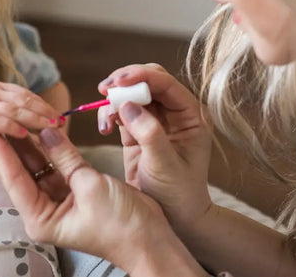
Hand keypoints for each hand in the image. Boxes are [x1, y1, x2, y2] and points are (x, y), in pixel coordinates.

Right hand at [0, 81, 58, 141]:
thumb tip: (18, 118)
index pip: (25, 93)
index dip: (43, 104)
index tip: (58, 115)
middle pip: (25, 100)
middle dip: (46, 111)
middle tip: (63, 122)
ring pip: (16, 109)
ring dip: (36, 119)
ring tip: (52, 129)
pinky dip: (14, 127)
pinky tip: (26, 135)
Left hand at [0, 128, 189, 274]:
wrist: (151, 240)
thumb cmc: (121, 223)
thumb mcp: (89, 186)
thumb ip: (65, 157)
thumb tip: (45, 131)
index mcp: (41, 219)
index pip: (15, 179)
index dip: (1, 151)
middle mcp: (45, 212)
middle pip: (21, 172)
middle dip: (9, 145)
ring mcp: (59, 202)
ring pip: (38, 166)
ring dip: (29, 143)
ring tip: (10, 117)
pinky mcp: (74, 192)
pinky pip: (57, 166)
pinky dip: (52, 149)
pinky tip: (40, 129)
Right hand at [97, 64, 213, 228]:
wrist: (175, 219)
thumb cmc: (178, 194)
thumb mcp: (165, 165)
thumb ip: (149, 134)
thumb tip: (129, 105)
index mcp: (191, 116)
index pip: (166, 84)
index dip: (142, 76)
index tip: (118, 81)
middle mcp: (175, 113)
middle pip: (149, 81)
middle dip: (125, 81)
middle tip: (104, 89)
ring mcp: (156, 120)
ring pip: (133, 93)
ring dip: (115, 99)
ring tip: (105, 119)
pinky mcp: (138, 130)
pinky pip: (122, 110)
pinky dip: (110, 113)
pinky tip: (105, 128)